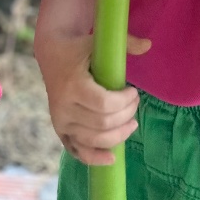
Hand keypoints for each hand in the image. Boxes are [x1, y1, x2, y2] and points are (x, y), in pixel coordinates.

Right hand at [38, 33, 150, 165]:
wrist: (50, 55)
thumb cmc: (77, 48)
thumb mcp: (98, 41)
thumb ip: (125, 44)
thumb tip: (149, 45)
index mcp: (73, 85)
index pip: (104, 104)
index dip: (124, 102)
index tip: (134, 92)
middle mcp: (64, 107)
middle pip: (102, 124)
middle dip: (125, 116)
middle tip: (136, 104)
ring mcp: (61, 122)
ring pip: (93, 140)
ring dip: (117, 136)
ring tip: (132, 124)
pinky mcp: (60, 130)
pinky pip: (77, 151)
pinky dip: (95, 158)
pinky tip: (112, 158)